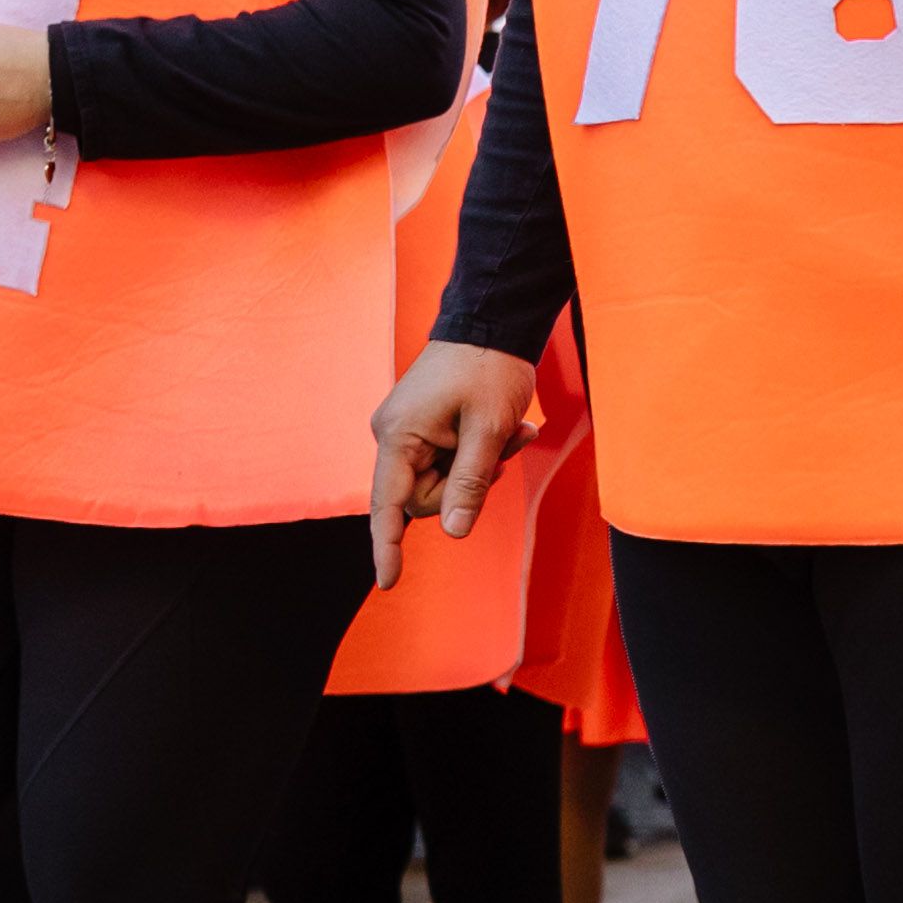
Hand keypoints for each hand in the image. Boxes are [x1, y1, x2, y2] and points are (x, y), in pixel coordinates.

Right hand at [368, 339, 541, 585]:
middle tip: (508, 451)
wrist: (492, 321)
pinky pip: (449, 459)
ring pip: (444, 480)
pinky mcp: (424, 426)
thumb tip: (456, 532)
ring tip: (515, 432)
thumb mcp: (488, 429)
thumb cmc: (490, 369)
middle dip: (470, 486)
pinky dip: (479, 453)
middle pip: (426, 498)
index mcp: (399, 436)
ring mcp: (408, 431)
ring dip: (483, 467)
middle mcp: (394, 436)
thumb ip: (471, 483)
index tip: (388, 582)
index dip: (387, 546)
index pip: (388, 505)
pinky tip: (511, 430)